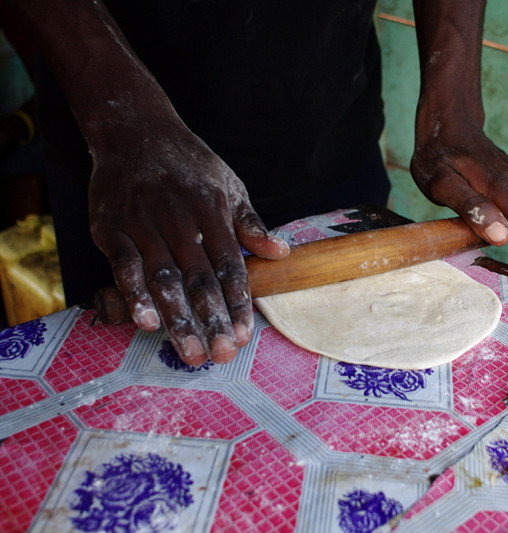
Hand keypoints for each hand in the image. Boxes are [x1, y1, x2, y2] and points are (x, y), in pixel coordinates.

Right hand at [88, 119, 287, 364]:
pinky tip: (146, 322)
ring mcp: (143, 221)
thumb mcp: (228, 187)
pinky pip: (123, 264)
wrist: (135, 130)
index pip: (231, 266)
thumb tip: (282, 253)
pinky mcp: (111, 225)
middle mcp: (180, 217)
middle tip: (221, 354)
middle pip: (199, 278)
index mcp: (214, 210)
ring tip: (190, 352)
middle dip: (211, 320)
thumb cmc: (189, 164)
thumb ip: (251, 224)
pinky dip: (134, 293)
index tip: (244, 335)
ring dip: (177, 318)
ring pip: (164, 277)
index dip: (238, 303)